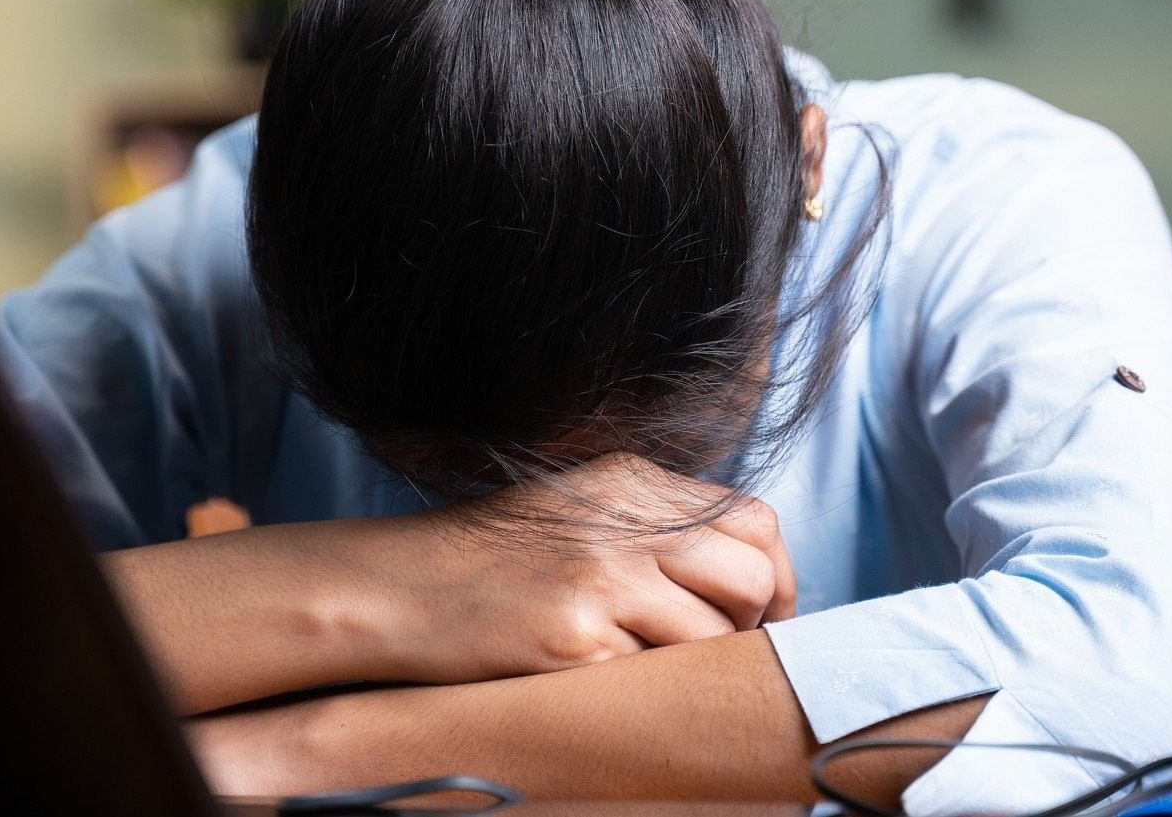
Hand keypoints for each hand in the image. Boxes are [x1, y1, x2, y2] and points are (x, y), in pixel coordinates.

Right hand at [353, 453, 795, 683]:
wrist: (397, 589)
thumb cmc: (488, 562)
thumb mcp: (577, 513)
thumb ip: (655, 527)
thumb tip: (745, 576)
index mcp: (631, 482)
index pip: (754, 522)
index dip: (774, 579)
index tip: (764, 617)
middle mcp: (626, 522)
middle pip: (750, 577)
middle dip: (751, 627)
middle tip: (716, 654)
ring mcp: (603, 578)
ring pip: (713, 636)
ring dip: (694, 665)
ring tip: (647, 668)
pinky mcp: (577, 637)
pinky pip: (655, 677)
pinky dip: (641, 690)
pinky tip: (599, 681)